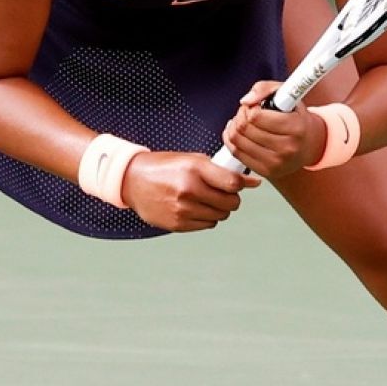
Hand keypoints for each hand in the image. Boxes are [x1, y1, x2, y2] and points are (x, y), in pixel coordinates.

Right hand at [120, 151, 260, 231]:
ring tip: (205, 199)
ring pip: (221, 216)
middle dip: (231, 198)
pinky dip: (206, 218)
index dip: (239, 185)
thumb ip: (221, 170)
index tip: (234, 183)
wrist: (132, 180)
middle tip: (222, 193)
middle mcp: (189, 190)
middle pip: (230, 203)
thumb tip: (254, 182)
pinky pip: (207, 225)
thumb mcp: (191, 160)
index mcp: (194, 169)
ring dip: (219, 209)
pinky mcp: (177, 224)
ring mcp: (183, 209)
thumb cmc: (165, 167)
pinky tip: (195, 207)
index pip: (233, 183)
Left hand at [219, 81, 326, 177]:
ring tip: (243, 121)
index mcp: (296, 128)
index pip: (256, 117)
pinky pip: (236, 153)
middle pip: (244, 128)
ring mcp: (276, 163)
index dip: (250, 108)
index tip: (255, 106)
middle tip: (247, 112)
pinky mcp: (266, 172)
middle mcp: (287, 148)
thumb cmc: (295, 116)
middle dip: (241, 115)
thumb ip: (264, 88)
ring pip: (237, 141)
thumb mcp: (286, 93)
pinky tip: (238, 132)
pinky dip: (231, 140)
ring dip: (234, 126)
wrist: (310, 144)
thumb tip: (245, 101)